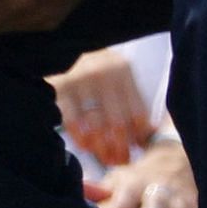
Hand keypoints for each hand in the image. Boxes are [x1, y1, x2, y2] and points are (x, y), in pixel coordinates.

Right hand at [49, 46, 153, 167]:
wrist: (62, 46)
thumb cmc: (97, 69)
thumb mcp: (119, 78)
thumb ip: (133, 103)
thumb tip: (146, 137)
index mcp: (123, 70)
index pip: (137, 112)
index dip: (138, 136)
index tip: (136, 149)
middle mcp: (103, 73)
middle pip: (117, 122)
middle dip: (121, 148)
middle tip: (121, 161)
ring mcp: (79, 79)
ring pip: (95, 125)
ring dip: (102, 148)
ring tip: (106, 158)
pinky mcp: (59, 88)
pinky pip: (72, 122)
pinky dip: (80, 138)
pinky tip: (86, 146)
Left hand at [85, 136, 196, 207]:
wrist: (174, 162)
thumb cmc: (137, 181)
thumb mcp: (118, 180)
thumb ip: (97, 191)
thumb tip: (73, 195)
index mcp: (135, 181)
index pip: (127, 191)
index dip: (122, 206)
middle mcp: (158, 186)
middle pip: (155, 201)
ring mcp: (178, 196)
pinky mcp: (194, 206)